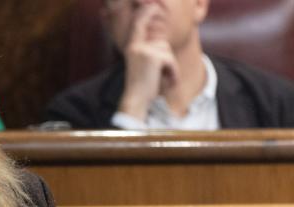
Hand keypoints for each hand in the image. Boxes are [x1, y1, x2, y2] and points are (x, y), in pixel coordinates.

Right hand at [118, 3, 178, 119]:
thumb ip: (148, 50)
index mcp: (132, 46)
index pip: (139, 22)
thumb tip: (161, 40)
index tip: (153, 5)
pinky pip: (170, 60)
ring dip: (169, 66)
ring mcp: (144, 50)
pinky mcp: (153, 57)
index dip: (147, 11)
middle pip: (161, 40)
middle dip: (166, 56)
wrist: (136, 99)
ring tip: (161, 77)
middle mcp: (136, 46)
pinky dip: (172, 72)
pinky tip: (166, 80)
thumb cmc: (140, 84)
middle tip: (162, 65)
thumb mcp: (142, 63)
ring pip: (167, 51)